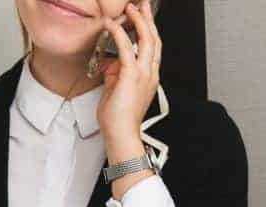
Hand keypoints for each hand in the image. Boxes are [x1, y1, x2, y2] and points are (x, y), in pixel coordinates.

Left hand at [94, 0, 161, 156]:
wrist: (121, 134)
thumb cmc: (118, 118)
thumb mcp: (117, 90)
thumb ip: (116, 73)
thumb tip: (111, 63)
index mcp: (149, 77)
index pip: (153, 47)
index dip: (148, 29)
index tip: (142, 16)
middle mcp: (151, 73)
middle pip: (154, 39)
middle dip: (147, 19)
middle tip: (141, 4)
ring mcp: (144, 74)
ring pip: (147, 39)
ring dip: (138, 21)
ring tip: (131, 8)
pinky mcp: (132, 76)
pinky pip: (127, 48)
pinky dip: (120, 33)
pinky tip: (112, 24)